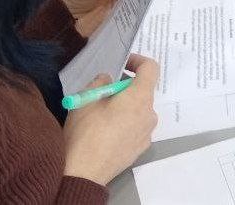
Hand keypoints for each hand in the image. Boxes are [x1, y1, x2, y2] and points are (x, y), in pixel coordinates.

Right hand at [61, 53, 158, 185]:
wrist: (83, 174)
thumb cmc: (86, 132)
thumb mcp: (87, 98)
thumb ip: (101, 81)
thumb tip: (109, 80)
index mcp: (140, 98)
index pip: (151, 68)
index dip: (138, 61)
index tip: (123, 64)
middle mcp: (149, 114)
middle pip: (144, 91)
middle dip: (126, 87)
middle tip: (105, 92)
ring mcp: (147, 134)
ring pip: (140, 110)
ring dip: (126, 106)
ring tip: (102, 114)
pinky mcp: (140, 149)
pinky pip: (136, 127)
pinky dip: (126, 123)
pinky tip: (107, 132)